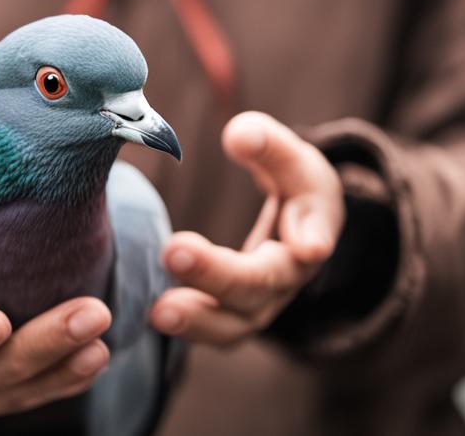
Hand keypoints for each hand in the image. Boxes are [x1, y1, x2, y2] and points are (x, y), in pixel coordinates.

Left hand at [149, 111, 344, 346]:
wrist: (301, 228)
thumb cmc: (295, 185)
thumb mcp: (293, 158)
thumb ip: (269, 145)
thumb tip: (239, 135)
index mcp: (310, 234)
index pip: (311, 237)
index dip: (309, 239)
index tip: (309, 246)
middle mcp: (285, 280)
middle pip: (258, 285)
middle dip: (218, 273)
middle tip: (175, 251)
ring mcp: (258, 305)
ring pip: (234, 324)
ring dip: (198, 320)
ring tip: (159, 312)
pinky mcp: (230, 315)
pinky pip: (210, 328)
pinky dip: (187, 327)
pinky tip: (152, 315)